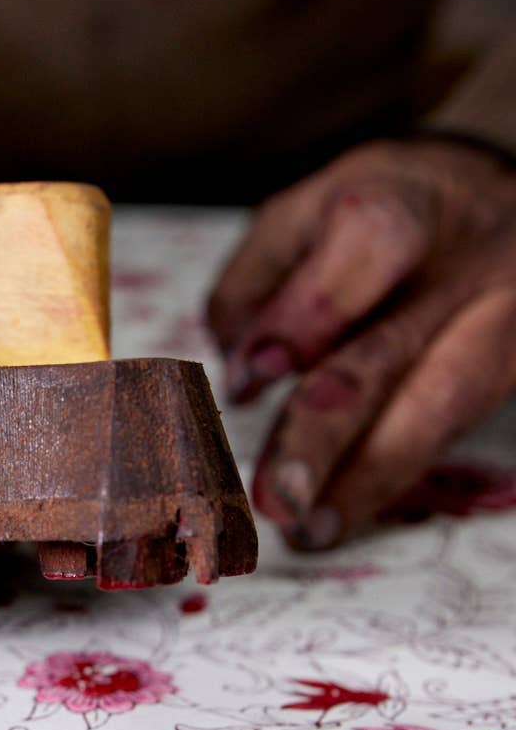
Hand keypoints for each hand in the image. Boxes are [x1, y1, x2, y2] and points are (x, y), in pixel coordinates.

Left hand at [207, 139, 515, 547]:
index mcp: (405, 205)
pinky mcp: (515, 370)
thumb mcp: (305, 213)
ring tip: (307, 531)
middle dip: (326, 436)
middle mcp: (465, 266)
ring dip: (365, 483)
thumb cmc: (381, 210)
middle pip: (395, 353)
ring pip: (438, 412)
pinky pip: (449, 435)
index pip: (367, 247)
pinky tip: (343, 513)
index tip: (253, 373)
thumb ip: (258, 282)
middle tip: (275, 499)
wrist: (493, 198)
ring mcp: (502, 324)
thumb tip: (240, 368)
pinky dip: (389, 480)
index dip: (305, 313)